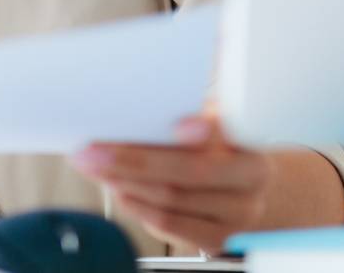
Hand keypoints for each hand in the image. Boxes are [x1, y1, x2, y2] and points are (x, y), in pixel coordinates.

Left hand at [70, 114, 271, 254]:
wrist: (243, 188)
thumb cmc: (218, 147)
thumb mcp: (211, 121)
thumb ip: (185, 112)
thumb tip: (144, 104)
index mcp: (251, 146)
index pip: (223, 136)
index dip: (201, 131)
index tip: (177, 124)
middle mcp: (250, 184)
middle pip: (186, 172)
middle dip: (131, 160)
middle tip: (92, 149)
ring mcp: (237, 216)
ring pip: (170, 200)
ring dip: (124, 182)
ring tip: (93, 166)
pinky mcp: (217, 239)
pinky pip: (169, 225)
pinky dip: (136, 206)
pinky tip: (116, 189)